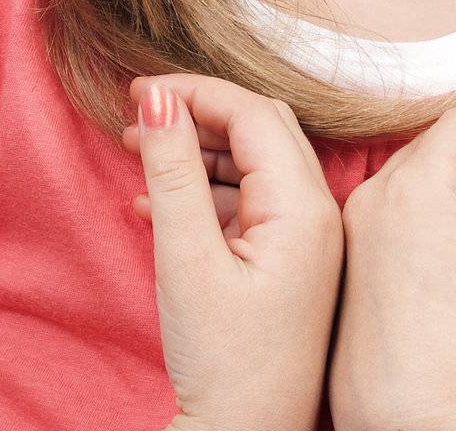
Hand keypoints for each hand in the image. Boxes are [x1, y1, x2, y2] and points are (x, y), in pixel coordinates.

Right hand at [122, 72, 344, 430]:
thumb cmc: (223, 365)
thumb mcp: (184, 260)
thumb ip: (171, 171)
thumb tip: (156, 98)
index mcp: (304, 208)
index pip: (252, 112)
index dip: (192, 91)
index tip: (136, 90)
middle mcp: (319, 215)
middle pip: (260, 128)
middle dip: (197, 113)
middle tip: (137, 114)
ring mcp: (309, 241)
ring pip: (254, 163)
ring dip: (198, 152)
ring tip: (137, 154)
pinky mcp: (294, 265)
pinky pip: (252, 202)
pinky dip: (207, 191)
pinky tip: (157, 204)